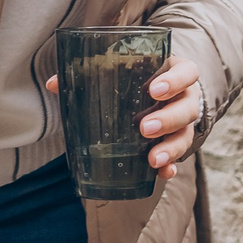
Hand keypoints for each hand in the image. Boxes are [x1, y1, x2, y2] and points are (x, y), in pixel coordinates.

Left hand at [42, 54, 204, 176]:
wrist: (153, 91)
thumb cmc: (135, 76)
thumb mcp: (118, 69)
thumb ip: (90, 73)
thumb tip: (54, 83)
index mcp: (174, 71)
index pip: (187, 72)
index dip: (175, 80)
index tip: (153, 90)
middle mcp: (185, 96)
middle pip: (188, 107)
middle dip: (168, 119)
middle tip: (144, 128)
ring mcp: (184, 121)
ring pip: (186, 134)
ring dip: (170, 147)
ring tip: (151, 159)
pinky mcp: (177, 141)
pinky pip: (180, 156)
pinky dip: (172, 166)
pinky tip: (163, 173)